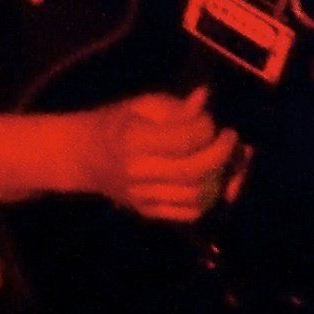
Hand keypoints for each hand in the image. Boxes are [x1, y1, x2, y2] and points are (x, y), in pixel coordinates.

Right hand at [76, 87, 236, 221]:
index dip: (207, 127)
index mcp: (135, 139)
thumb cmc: (115, 123)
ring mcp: (143, 196)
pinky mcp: (148, 212)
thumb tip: (204, 100)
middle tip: (229, 139)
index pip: (186, 138)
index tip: (210, 120)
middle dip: (222, 153)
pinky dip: (208, 200)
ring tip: (224, 160)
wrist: (83, 156)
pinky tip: (211, 181)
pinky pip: (188, 213)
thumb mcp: (141, 105)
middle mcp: (139, 171)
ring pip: (197, 195)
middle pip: (195, 169)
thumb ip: (175, 106)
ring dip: (219, 177)